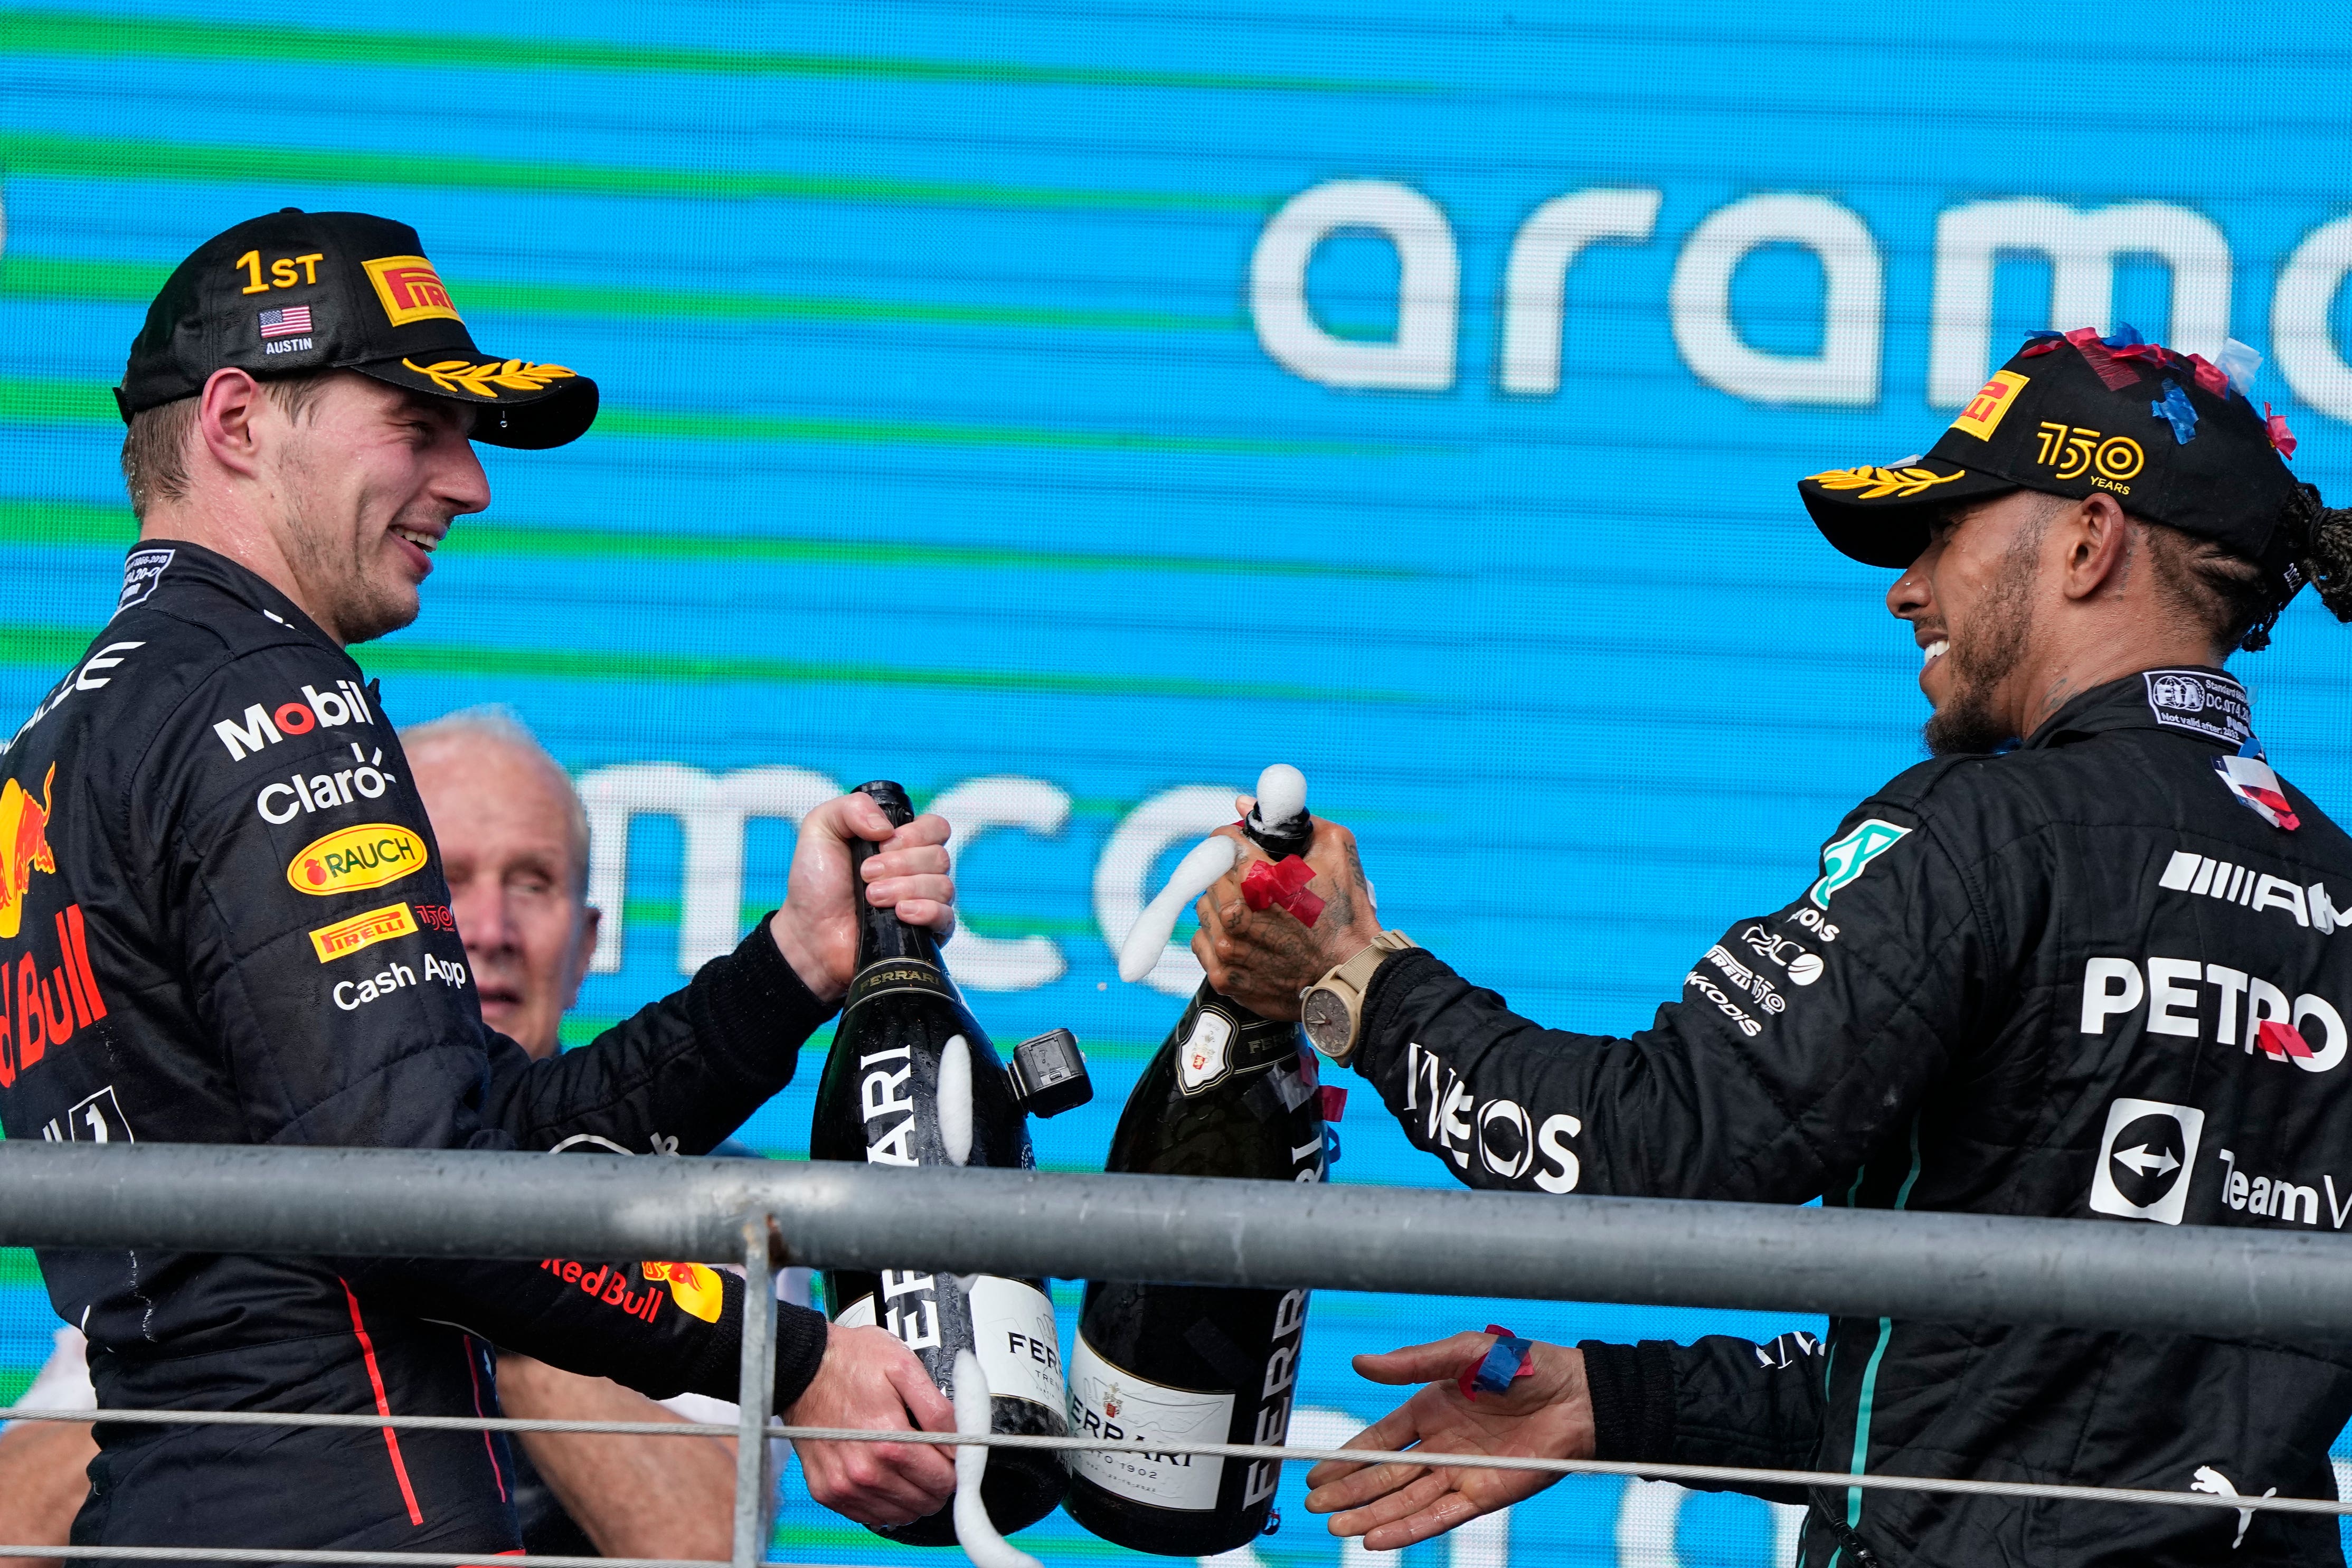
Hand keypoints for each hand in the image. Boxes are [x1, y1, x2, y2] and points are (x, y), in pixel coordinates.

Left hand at [769, 792, 955, 1003]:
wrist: (809, 932)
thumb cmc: (816, 884)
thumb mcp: (820, 829)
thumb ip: (852, 807)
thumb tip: (887, 828)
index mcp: (901, 844)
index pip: (936, 828)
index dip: (915, 833)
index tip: (882, 844)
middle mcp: (918, 871)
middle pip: (940, 856)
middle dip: (900, 864)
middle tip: (865, 875)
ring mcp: (924, 902)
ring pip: (943, 886)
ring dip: (904, 888)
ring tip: (872, 898)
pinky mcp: (926, 933)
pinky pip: (947, 918)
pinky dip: (926, 911)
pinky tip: (900, 913)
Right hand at [783, 1323, 957, 1527]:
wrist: (801, 1366)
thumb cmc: (851, 1362)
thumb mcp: (904, 1368)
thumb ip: (938, 1410)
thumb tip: (962, 1442)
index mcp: (889, 1442)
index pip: (943, 1480)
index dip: (954, 1466)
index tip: (950, 1453)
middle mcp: (865, 1472)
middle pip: (924, 1502)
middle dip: (936, 1482)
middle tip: (931, 1457)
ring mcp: (844, 1486)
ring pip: (900, 1514)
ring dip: (912, 1495)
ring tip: (907, 1464)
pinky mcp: (827, 1492)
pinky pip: (869, 1515)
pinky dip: (884, 1501)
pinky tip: (884, 1474)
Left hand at [1190, 796, 1381, 1020]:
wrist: (1352, 975)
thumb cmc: (1347, 913)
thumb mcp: (1335, 850)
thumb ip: (1291, 820)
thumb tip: (1244, 803)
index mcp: (1257, 879)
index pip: (1220, 841)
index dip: (1234, 840)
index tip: (1245, 847)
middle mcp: (1236, 913)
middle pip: (1210, 875)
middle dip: (1230, 872)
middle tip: (1257, 883)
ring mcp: (1227, 948)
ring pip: (1205, 908)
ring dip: (1223, 904)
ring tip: (1256, 913)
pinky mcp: (1225, 976)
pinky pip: (1203, 943)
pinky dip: (1220, 937)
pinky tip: (1248, 938)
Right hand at [1303, 1333, 1592, 1550]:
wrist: (1579, 1395)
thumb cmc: (1525, 1365)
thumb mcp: (1463, 1352)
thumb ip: (1411, 1363)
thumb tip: (1359, 1363)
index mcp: (1430, 1410)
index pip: (1378, 1440)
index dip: (1346, 1457)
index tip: (1314, 1473)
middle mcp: (1440, 1447)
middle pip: (1384, 1476)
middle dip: (1348, 1491)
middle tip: (1313, 1506)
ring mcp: (1461, 1474)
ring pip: (1405, 1501)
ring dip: (1370, 1515)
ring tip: (1336, 1527)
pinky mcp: (1485, 1496)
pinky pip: (1440, 1516)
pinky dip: (1408, 1529)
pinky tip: (1376, 1538)